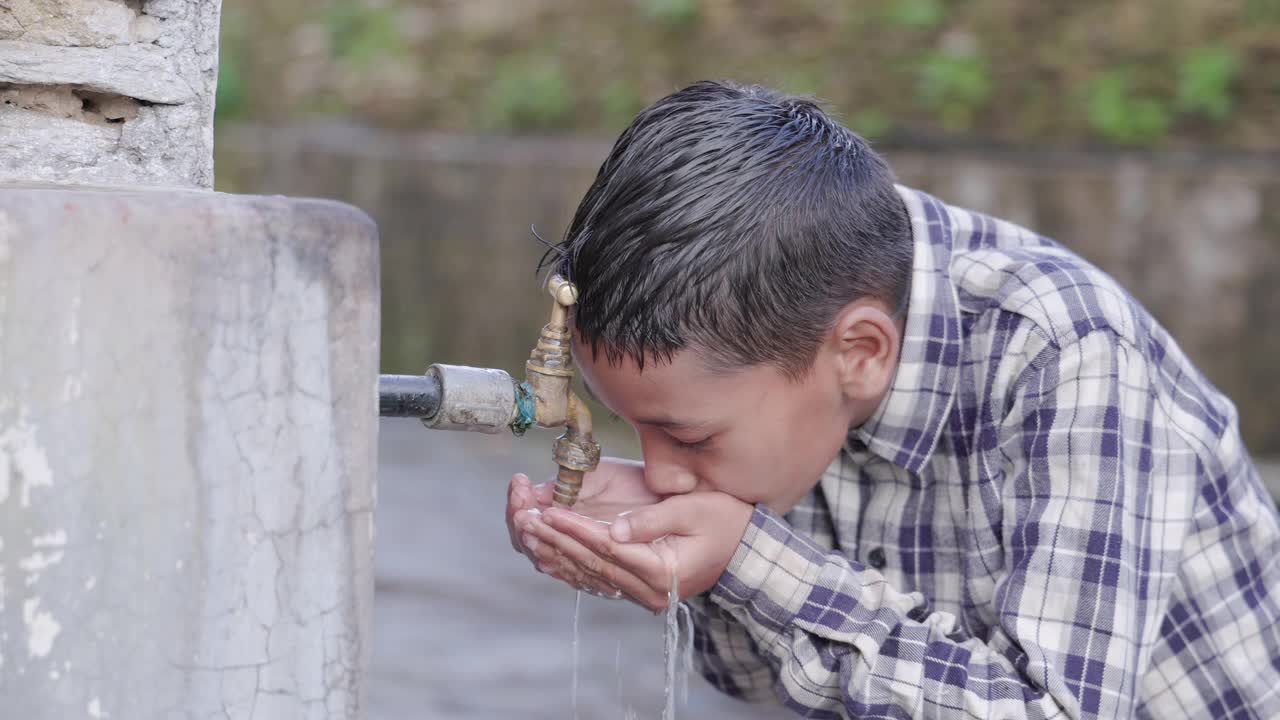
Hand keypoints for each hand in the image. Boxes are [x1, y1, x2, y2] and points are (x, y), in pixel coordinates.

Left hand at [523, 490, 753, 610]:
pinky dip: (568, 564)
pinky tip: (545, 549)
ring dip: (554, 552)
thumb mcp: (696, 510)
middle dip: (555, 539)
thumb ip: (654, 519)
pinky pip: (594, 579)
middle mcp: (649, 591)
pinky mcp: (637, 591)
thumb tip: (614, 528)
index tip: (548, 510)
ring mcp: (642, 595)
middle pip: (591, 564)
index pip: (608, 548)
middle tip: (524, 518)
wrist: (747, 551)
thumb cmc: (726, 521)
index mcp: (663, 571)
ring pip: (588, 575)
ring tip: (527, 530)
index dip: (575, 529)